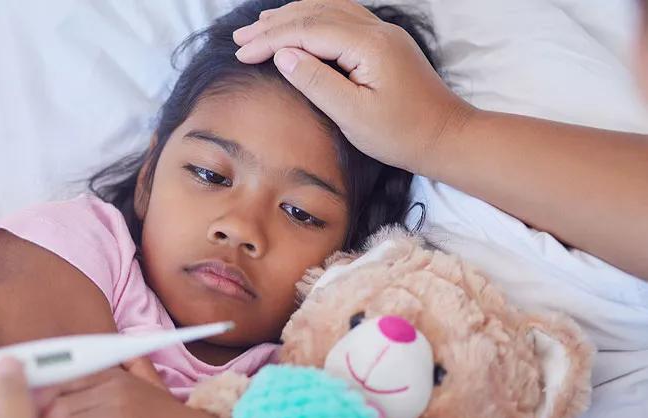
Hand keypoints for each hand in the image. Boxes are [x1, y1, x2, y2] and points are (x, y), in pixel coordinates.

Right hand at [232, 0, 472, 172]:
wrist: (446, 137)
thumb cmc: (401, 134)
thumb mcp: (353, 115)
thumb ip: (316, 82)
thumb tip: (284, 56)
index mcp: (368, 45)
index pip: (308, 31)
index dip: (271, 40)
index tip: (242, 51)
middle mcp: (376, 30)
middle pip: (315, 14)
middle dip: (274, 24)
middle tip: (240, 36)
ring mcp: (382, 33)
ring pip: (328, 11)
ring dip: (292, 17)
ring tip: (261, 26)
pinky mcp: (384, 43)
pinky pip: (342, 18)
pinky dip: (314, 19)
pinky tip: (300, 25)